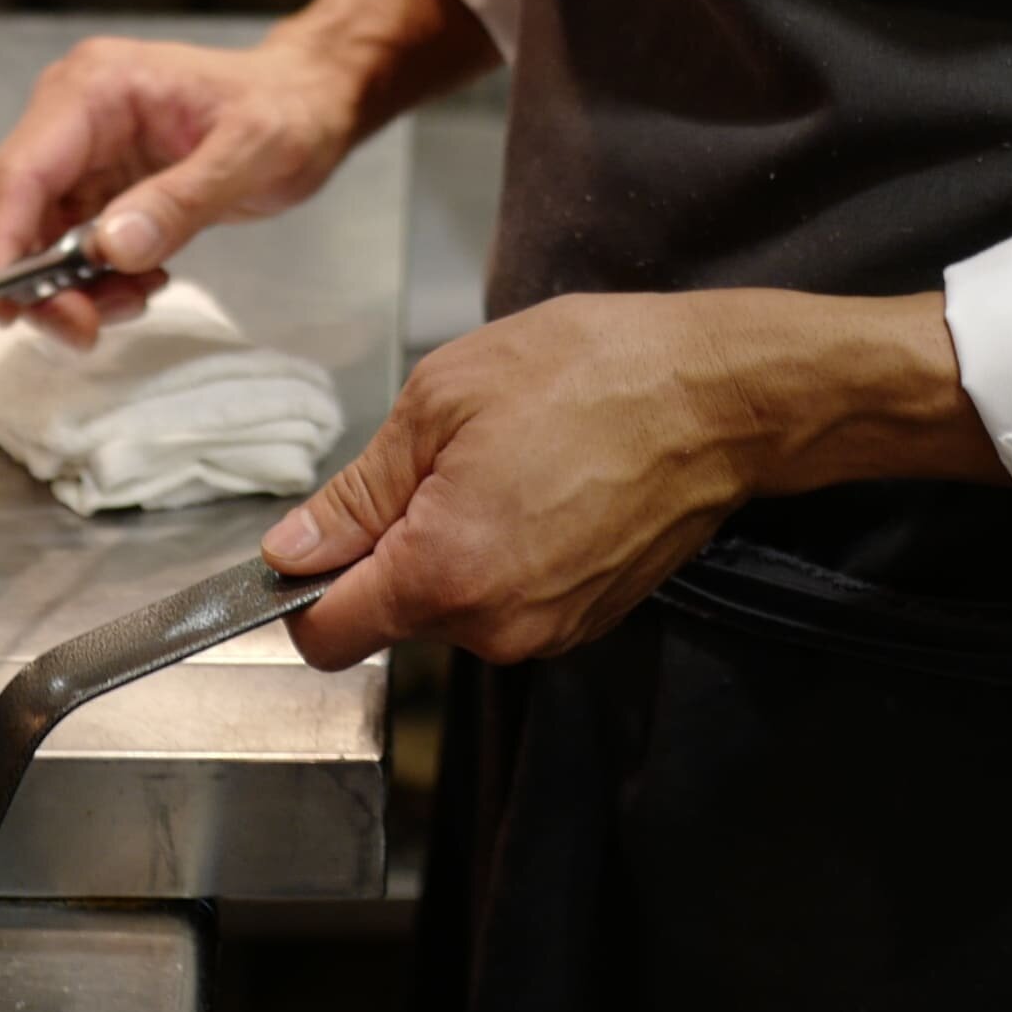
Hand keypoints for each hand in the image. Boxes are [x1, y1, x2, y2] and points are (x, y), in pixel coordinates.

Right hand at [0, 0, 486, 344]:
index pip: (19, 174)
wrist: (308, 102)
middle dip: (37, 280)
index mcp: (94, 89)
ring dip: (68, 288)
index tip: (17, 309)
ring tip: (139, 297)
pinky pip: (65, 246)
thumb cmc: (287, 111)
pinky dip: (91, 280)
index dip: (5, 246)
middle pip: (7, 211)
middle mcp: (71, 115)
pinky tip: (144, 281)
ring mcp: (80, 151)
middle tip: (89, 327)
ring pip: (32, 238)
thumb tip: (111, 250)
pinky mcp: (95, 184)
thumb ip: (181, 202)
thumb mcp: (250, 154)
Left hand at [265, 290, 991, 669]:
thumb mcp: (441, 400)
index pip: (327, 636)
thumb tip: (292, 550)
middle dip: (391, 552)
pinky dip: (504, 556)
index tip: (317, 538)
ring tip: (504, 466)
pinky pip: (508, 602)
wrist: (719, 396)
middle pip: (390, 619)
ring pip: (452, 610)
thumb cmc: (587, 374)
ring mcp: (548, 631)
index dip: (302, 589)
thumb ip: (358, 492)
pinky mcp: (587, 620)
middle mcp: (494, 627)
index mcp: (443, 574)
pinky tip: (543, 489)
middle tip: (442, 461)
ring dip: (450, 550)